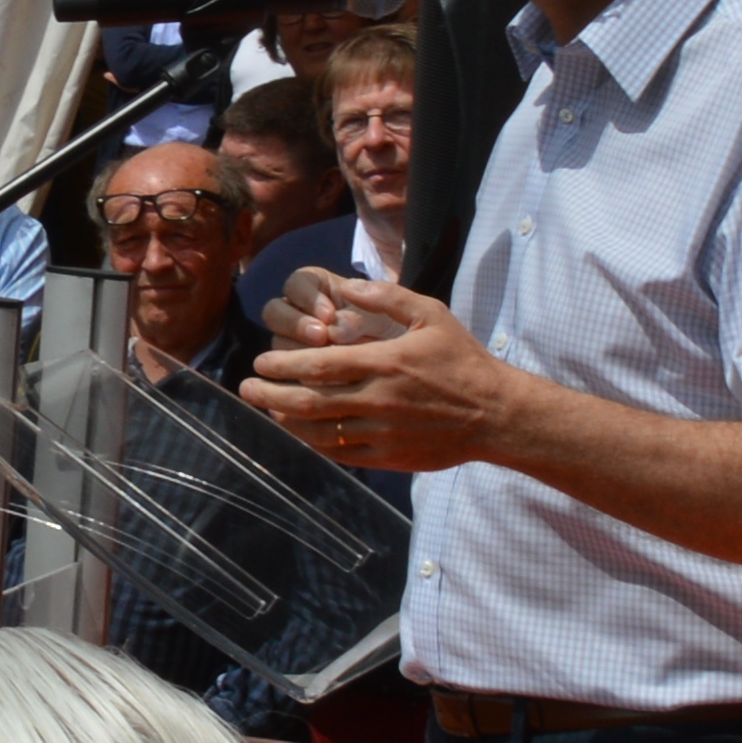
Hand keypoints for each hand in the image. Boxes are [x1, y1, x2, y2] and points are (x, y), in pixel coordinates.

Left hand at [238, 274, 517, 470]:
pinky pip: (341, 455)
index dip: (283, 366)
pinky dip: (315, 445)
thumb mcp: (432, 314)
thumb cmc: (462, 360)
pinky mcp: (389, 457)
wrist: (495, 414)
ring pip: (319, 433)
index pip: (319, 365)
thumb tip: (349, 285)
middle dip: (270, 397)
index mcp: (384, 362)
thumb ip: (388, 296)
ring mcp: (382, 432)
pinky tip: (301, 435)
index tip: (260, 364)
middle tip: (246, 390)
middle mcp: (378, 400)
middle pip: (309, 403)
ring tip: (267, 413)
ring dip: (286, 423)